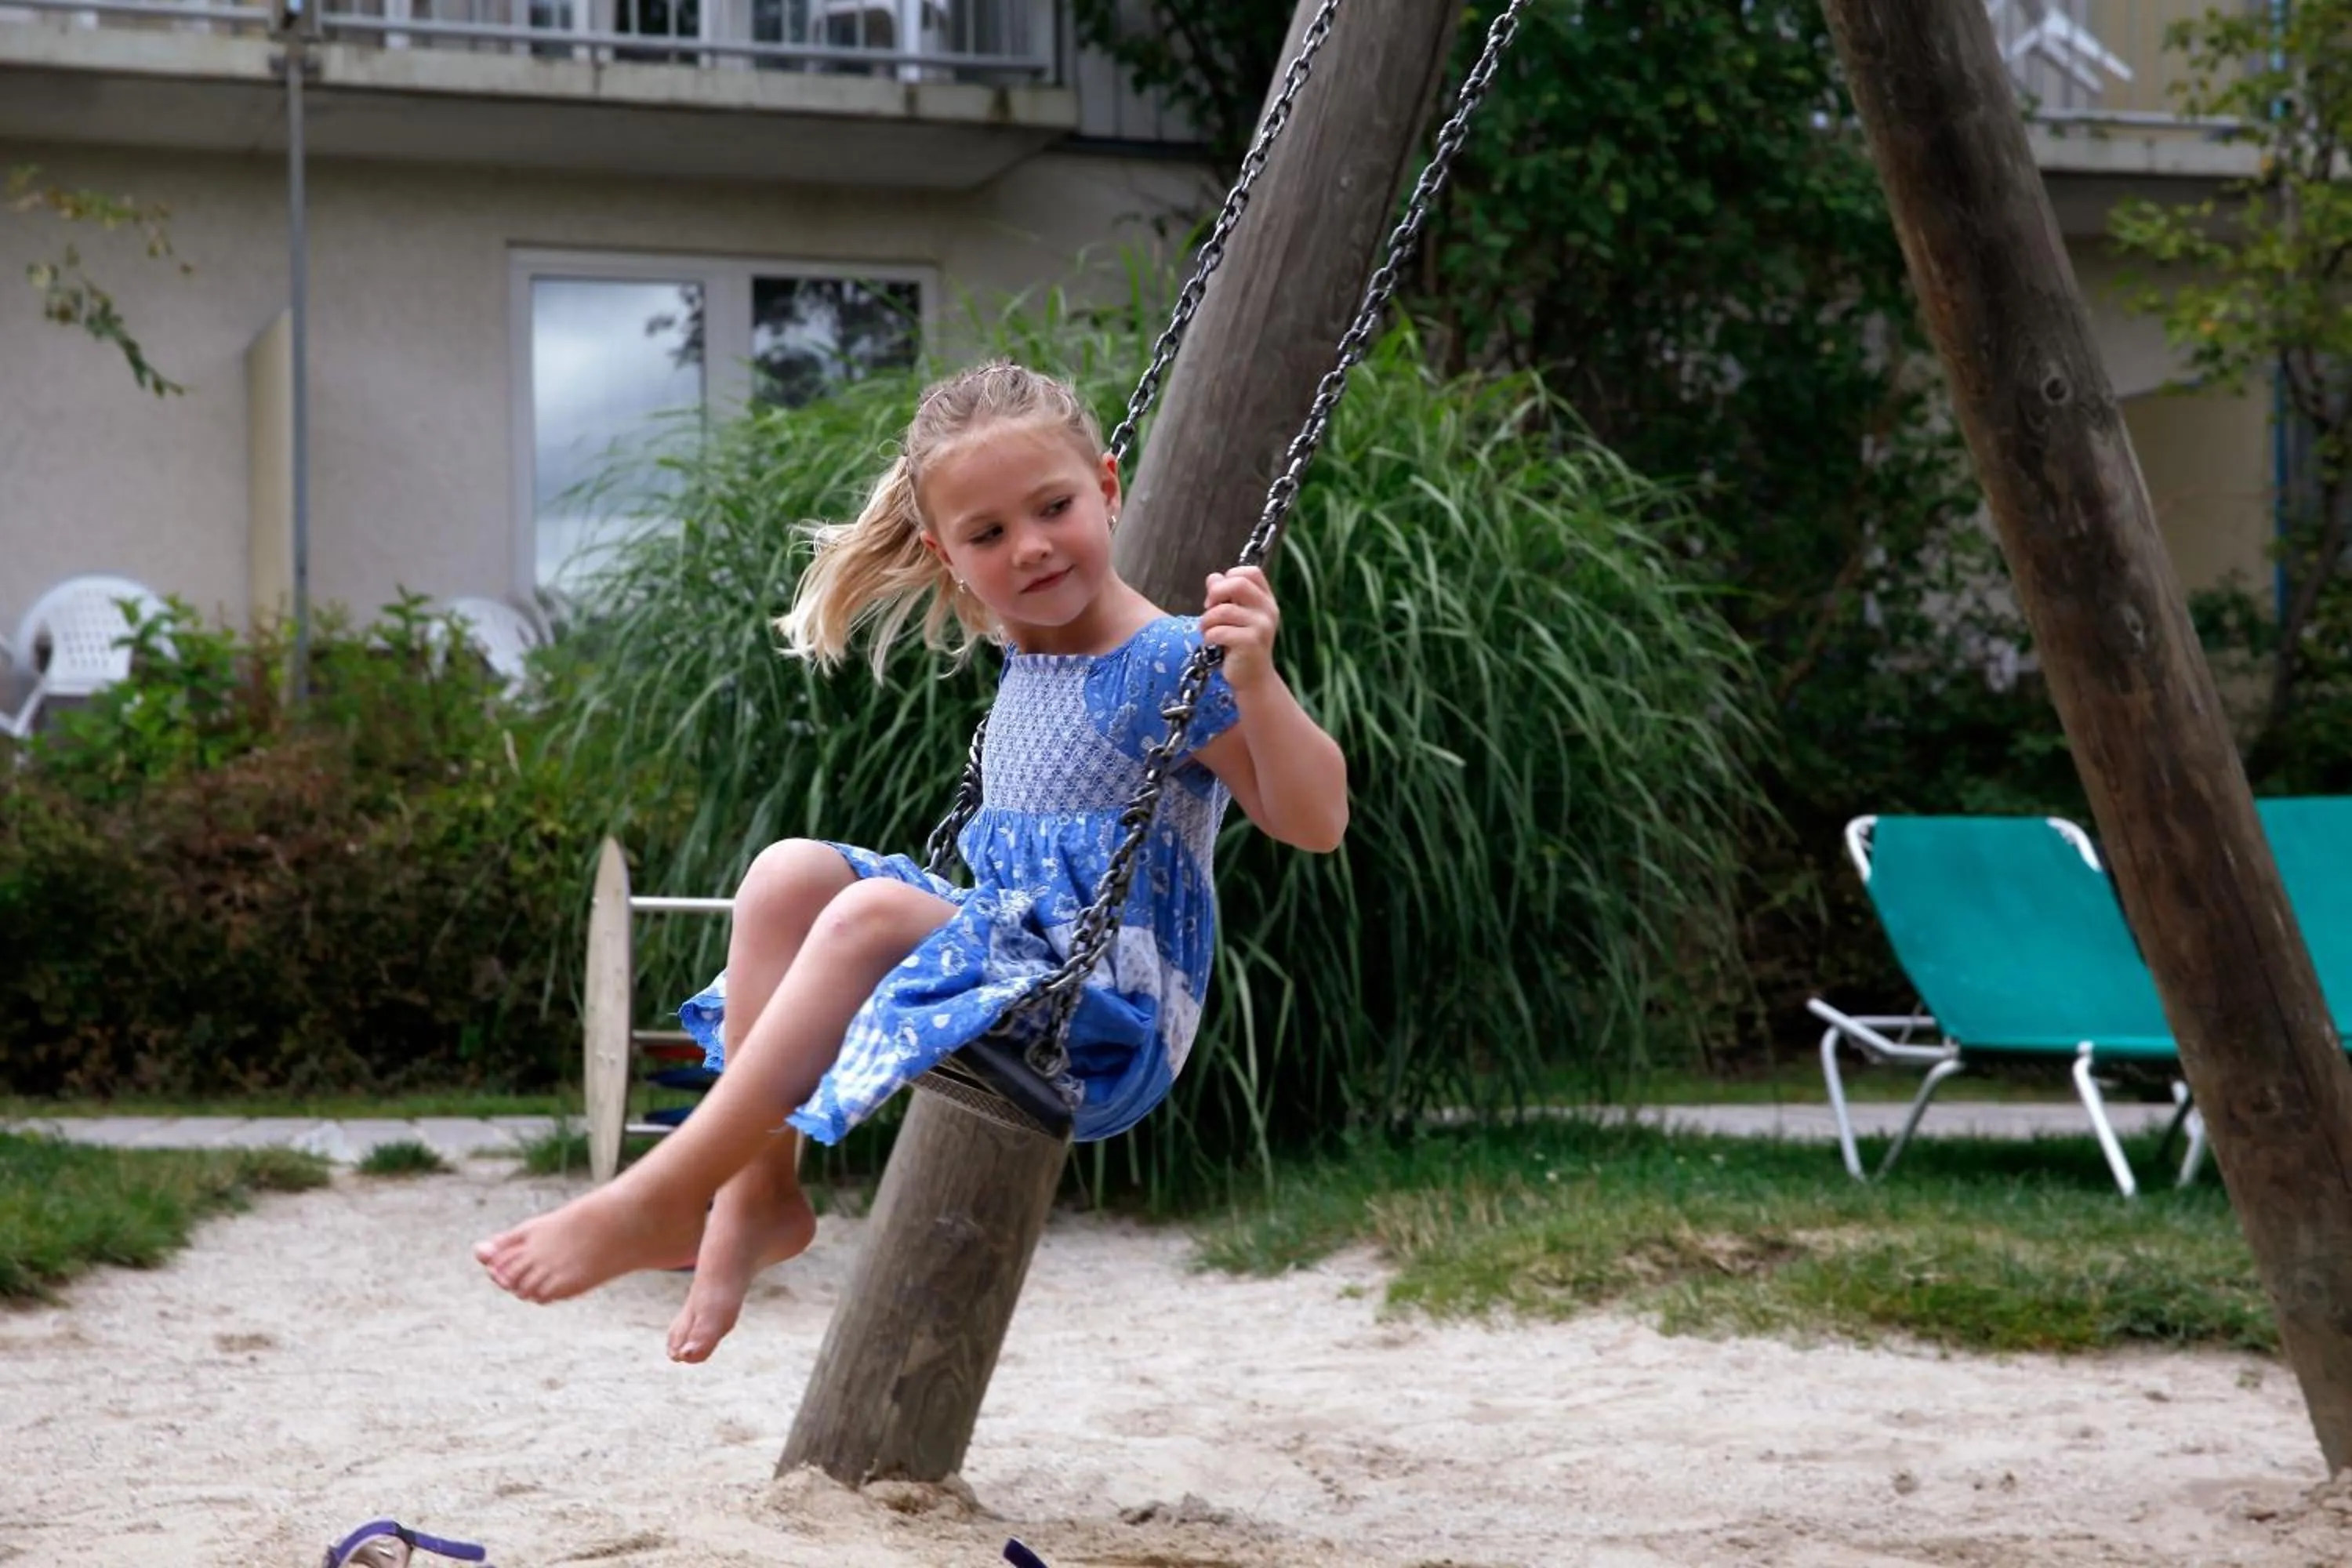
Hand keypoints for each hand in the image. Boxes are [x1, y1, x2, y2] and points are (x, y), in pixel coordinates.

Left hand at [1200, 566, 1280, 692]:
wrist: (1253, 678)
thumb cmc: (1240, 644)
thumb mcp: (1234, 616)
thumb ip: (1225, 595)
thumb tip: (1213, 578)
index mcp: (1266, 600)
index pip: (1251, 572)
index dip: (1229, 577)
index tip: (1218, 596)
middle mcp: (1268, 611)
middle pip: (1238, 584)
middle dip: (1215, 594)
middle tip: (1207, 609)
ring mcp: (1261, 627)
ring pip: (1223, 610)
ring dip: (1206, 621)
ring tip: (1205, 631)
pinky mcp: (1250, 643)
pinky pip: (1219, 631)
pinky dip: (1208, 636)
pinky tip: (1210, 644)